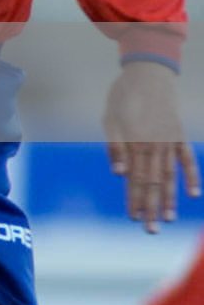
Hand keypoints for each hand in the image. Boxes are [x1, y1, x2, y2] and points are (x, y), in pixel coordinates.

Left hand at [103, 61, 200, 231]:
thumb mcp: (110, 119)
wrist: (148, 74)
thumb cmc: (123, 97)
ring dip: (169, 198)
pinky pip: (187, 159)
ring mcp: (169, 142)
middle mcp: (154, 146)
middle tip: (152, 230)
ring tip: (169, 218)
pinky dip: (192, 176)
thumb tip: (118, 174)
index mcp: (135, 144)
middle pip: (152, 182)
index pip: (134, 179)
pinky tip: (194, 193)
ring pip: (170, 175)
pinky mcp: (180, 135)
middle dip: (151, 207)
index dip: (134, 199)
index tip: (134, 218)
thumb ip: (114, 148)